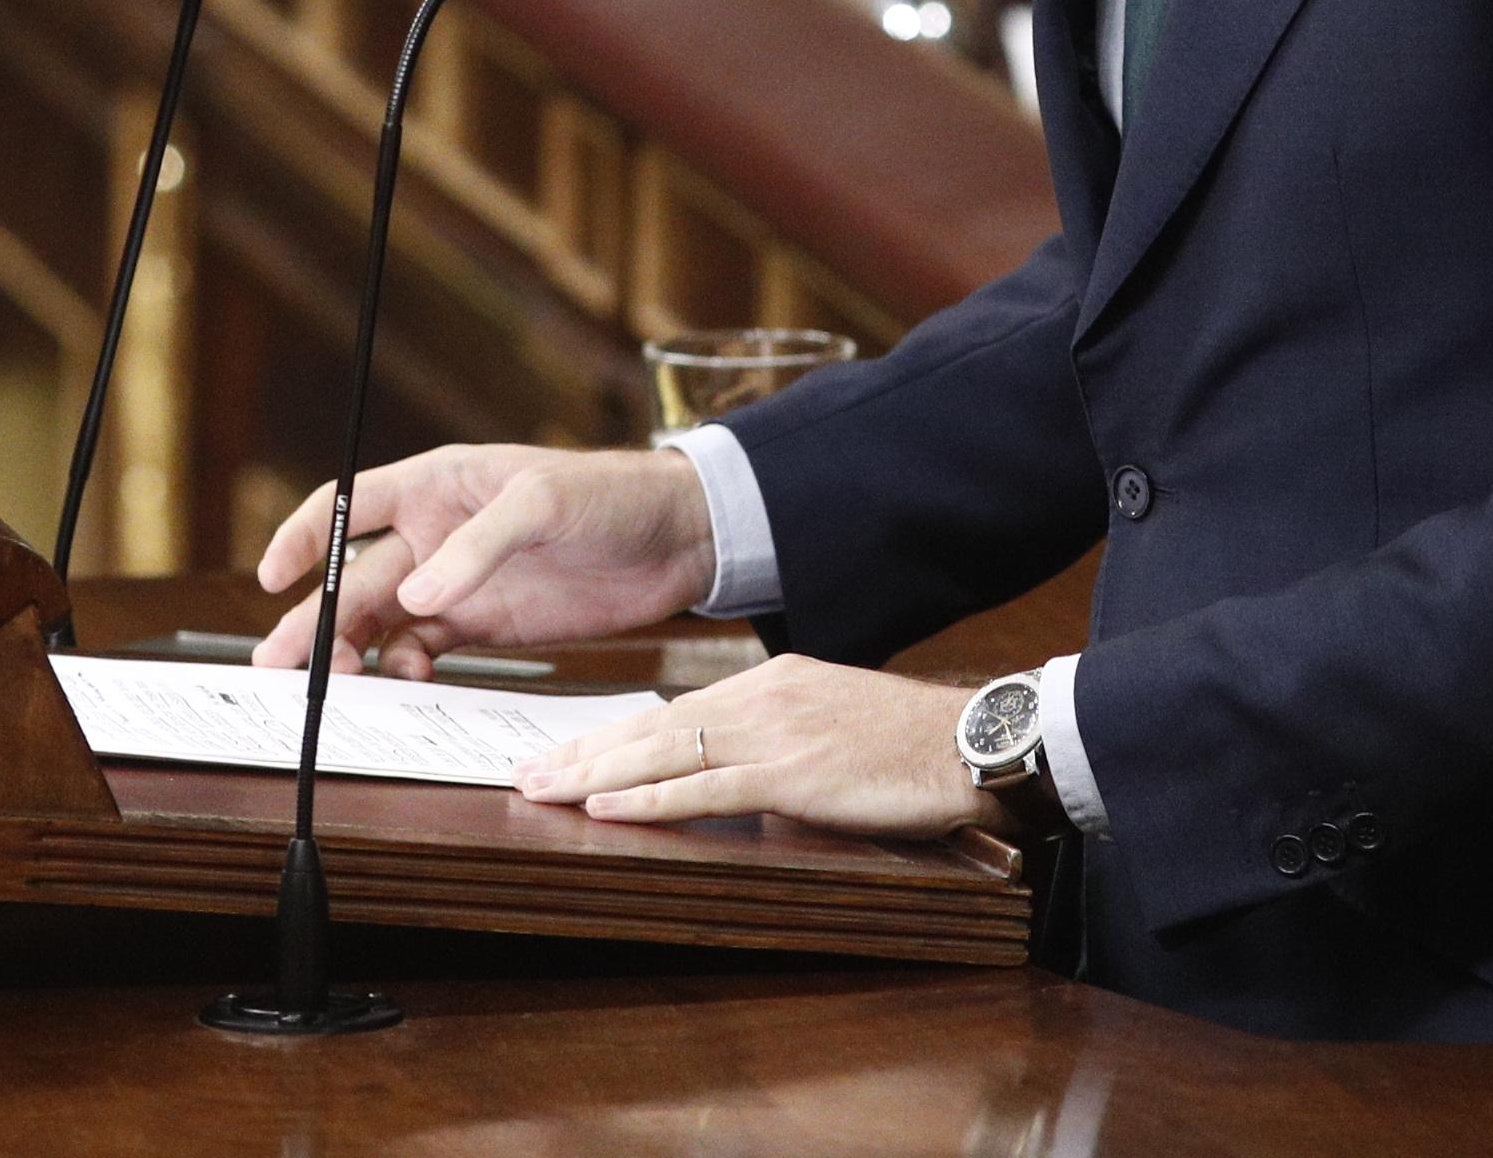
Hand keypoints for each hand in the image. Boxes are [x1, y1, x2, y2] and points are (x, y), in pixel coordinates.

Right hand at [251, 442, 715, 678]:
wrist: (678, 538)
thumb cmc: (610, 494)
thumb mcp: (543, 503)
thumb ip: (479, 549)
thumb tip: (416, 599)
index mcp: (437, 484)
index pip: (349, 504)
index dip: (304, 537)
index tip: (272, 576)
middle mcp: (435, 534)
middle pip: (356, 578)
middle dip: (314, 619)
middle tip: (280, 665)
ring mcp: (458, 583)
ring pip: (382, 622)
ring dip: (353, 652)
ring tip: (337, 685)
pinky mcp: (485, 624)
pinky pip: (425, 650)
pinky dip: (407, 670)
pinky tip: (411, 682)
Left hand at [514, 654, 999, 838]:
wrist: (969, 741)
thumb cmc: (906, 745)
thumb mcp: (828, 728)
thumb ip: (773, 745)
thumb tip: (728, 781)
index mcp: (768, 684)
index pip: (669, 710)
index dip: (610, 735)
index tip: (562, 753)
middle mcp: (761, 698)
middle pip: (651, 727)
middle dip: (583, 753)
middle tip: (523, 773)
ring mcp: (774, 733)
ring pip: (664, 752)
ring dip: (595, 776)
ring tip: (542, 790)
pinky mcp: (793, 774)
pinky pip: (705, 787)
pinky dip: (649, 800)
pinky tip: (607, 808)